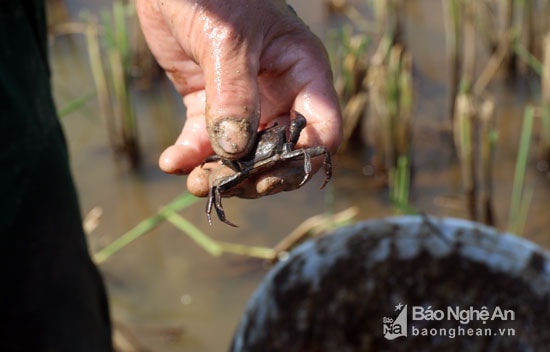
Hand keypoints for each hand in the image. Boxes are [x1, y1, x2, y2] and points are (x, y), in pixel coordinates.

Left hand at [136, 0, 341, 196]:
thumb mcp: (228, 41)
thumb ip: (233, 95)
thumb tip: (235, 151)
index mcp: (303, 73)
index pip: (321, 129)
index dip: (303, 159)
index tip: (268, 175)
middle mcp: (280, 93)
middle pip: (281, 153)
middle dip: (254, 175)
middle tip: (223, 185)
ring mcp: (244, 102)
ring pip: (242, 155)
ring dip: (219, 174)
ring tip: (194, 183)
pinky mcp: (209, 104)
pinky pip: (205, 141)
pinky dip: (191, 157)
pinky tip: (172, 162)